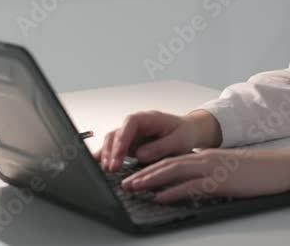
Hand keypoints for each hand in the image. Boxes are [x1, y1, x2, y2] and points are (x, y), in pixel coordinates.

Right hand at [93, 109, 221, 171]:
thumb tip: (140, 154)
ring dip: (107, 155)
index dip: (122, 139)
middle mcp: (136, 125)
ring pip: (112, 142)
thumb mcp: (179, 140)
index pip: (129, 124)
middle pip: (116, 133)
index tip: (119, 154)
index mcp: (148, 118)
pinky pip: (115, 150)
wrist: (189, 132)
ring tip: (106, 170)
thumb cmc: (185, 133)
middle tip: (111, 168)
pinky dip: (107, 157)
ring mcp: (132, 135)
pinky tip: (101, 167)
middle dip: (111, 151)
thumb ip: (160, 146)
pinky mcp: (130, 145)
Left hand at [120, 146, 289, 203]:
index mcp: (207, 156)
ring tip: (134, 187)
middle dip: (144, 173)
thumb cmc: (258, 172)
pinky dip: (173, 191)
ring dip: (151, 180)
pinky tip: (160, 197)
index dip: (152, 167)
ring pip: (173, 171)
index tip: (136, 174)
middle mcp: (206, 158)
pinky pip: (191, 186)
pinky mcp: (220, 181)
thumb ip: (209, 175)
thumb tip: (191, 185)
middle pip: (167, 163)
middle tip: (125, 181)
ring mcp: (212, 169)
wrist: (280, 167)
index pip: (173, 159)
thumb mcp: (228, 171)